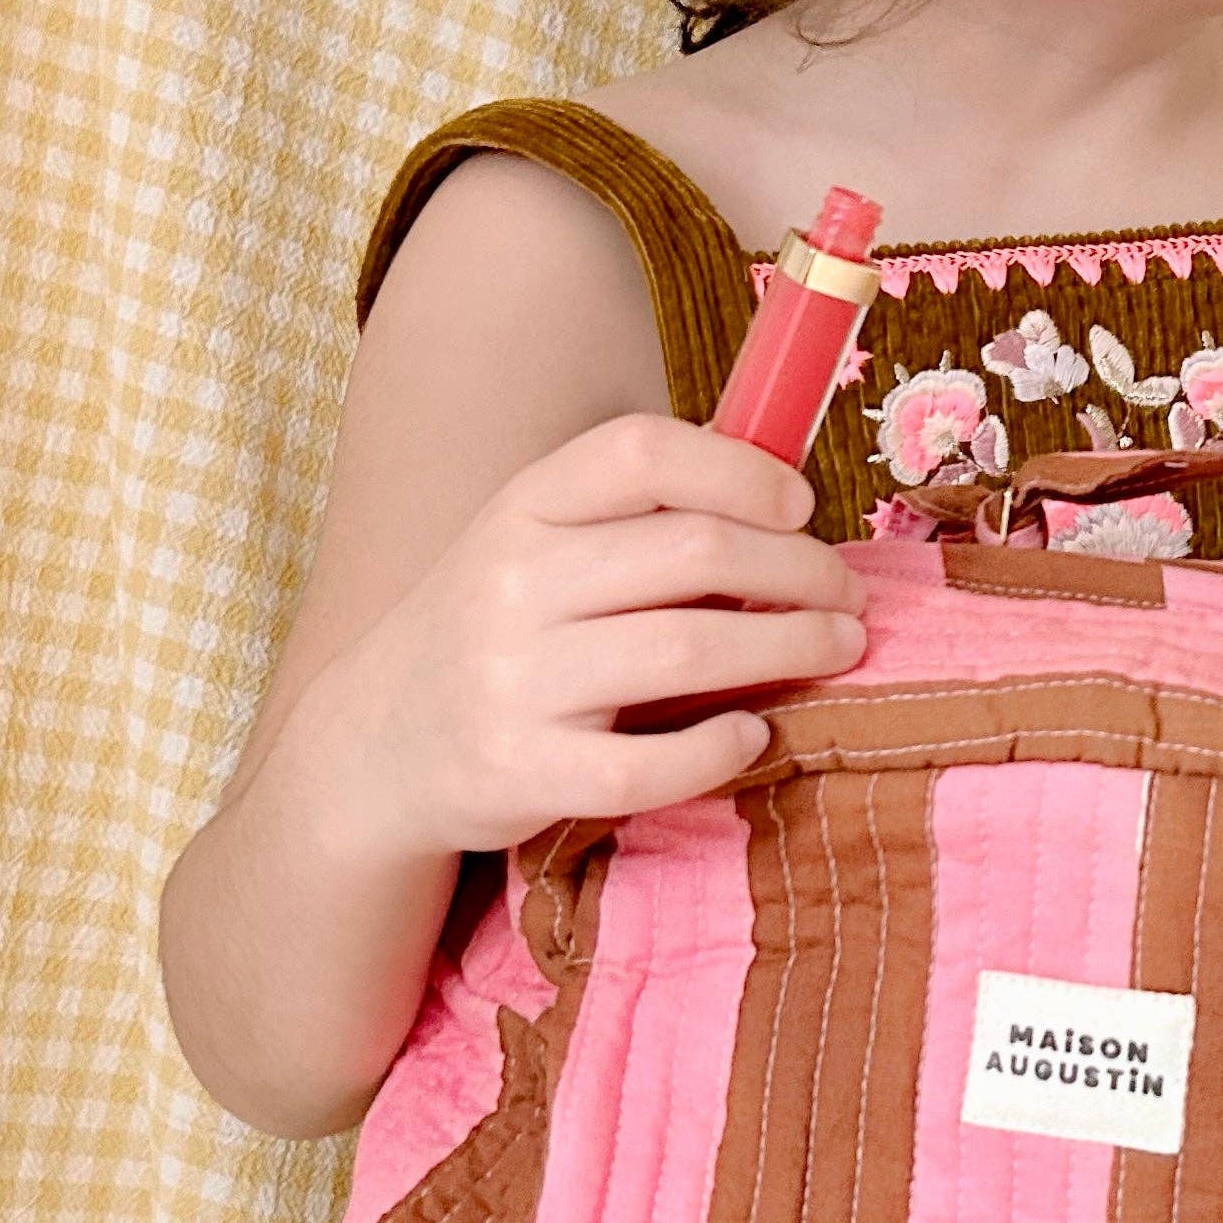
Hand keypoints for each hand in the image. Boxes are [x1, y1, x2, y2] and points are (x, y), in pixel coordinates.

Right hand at [323, 412, 868, 860]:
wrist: (373, 746)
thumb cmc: (497, 630)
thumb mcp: (537, 544)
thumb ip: (636, 519)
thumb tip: (788, 501)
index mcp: (524, 506)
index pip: (642, 452)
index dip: (740, 471)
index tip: (801, 505)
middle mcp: (512, 582)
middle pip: (694, 550)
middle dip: (800, 569)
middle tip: (848, 592)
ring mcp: (513, 680)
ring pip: (689, 649)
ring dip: (792, 645)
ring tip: (842, 646)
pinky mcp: (520, 771)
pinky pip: (646, 764)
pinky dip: (718, 749)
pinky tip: (756, 735)